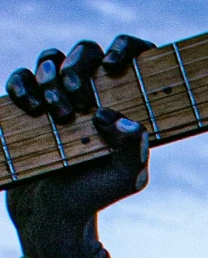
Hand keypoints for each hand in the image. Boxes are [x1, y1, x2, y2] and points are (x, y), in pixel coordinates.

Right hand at [5, 37, 152, 257]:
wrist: (52, 212)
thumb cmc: (96, 192)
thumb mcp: (126, 178)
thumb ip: (135, 150)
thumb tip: (123, 120)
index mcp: (124, 99)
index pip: (134, 54)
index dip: (127, 46)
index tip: (114, 64)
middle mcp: (92, 89)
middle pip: (87, 50)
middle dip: (80, 68)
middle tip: (78, 102)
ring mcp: (57, 92)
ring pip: (53, 57)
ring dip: (52, 78)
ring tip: (57, 114)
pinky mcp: (27, 101)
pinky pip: (22, 76)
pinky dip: (24, 85)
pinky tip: (32, 108)